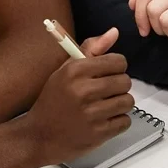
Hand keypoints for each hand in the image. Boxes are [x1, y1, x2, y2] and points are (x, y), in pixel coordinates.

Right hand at [22, 28, 134, 163]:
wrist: (39, 136)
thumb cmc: (54, 100)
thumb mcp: (65, 71)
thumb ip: (91, 49)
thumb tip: (115, 32)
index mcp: (75, 70)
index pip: (118, 62)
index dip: (116, 68)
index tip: (106, 75)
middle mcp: (84, 90)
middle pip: (125, 81)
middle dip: (118, 87)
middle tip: (105, 93)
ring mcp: (92, 114)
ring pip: (128, 102)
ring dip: (120, 104)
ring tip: (105, 107)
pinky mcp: (99, 133)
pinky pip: (125, 121)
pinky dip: (118, 122)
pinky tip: (103, 121)